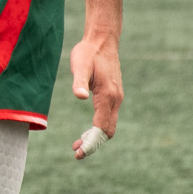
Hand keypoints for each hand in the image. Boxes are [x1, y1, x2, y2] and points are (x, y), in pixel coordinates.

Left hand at [69, 32, 121, 158]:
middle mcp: (115, 99)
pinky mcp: (114, 95)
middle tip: (76, 152)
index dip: (91, 143)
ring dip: (96, 138)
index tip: (78, 153)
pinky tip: (86, 131)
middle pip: (108, 131)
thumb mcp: (79, 65)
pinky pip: (109, 118)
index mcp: (107, 96)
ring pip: (109, 126)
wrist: (102, 40)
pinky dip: (99, 129)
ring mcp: (116, 97)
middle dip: (93, 144)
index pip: (101, 128)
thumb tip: (80, 96)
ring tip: (78, 144)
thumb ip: (79, 82)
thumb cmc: (88, 52)